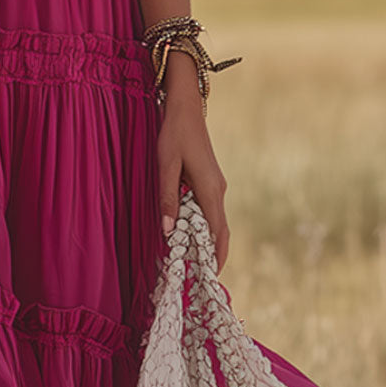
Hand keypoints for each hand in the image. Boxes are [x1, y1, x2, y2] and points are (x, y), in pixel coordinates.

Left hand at [155, 81, 229, 271]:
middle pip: (220, 231)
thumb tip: (169, 232)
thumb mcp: (165, 167)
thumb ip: (167, 199)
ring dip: (206, 243)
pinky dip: (202, 228)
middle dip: (213, 255)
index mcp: (210, 190)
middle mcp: (217, 190)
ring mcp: (215, 186)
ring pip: (215, 222)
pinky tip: (188, 237)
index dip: (216, 256)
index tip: (211, 278)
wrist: (185, 108)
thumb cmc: (174, 134)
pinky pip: (208, 211)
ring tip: (193, 263)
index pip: (218, 232)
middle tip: (201, 278)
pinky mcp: (208, 182)